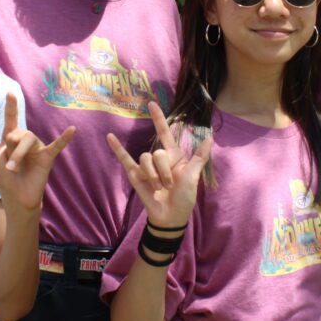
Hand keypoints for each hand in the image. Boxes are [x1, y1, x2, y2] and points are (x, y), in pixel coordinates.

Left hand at [0, 93, 74, 212]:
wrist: (18, 201)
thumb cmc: (6, 179)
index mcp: (12, 139)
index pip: (10, 120)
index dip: (10, 107)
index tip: (9, 92)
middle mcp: (25, 141)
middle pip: (17, 133)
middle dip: (10, 147)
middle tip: (8, 158)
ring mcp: (37, 148)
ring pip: (29, 139)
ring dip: (18, 154)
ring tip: (13, 168)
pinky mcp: (47, 158)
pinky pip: (57, 145)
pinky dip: (64, 138)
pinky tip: (72, 129)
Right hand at [105, 101, 211, 228]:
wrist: (171, 216)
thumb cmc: (184, 197)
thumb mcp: (193, 176)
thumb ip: (199, 157)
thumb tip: (210, 137)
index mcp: (173, 156)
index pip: (164, 132)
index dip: (158, 118)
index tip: (152, 104)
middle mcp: (158, 158)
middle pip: (157, 153)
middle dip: (163, 171)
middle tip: (169, 186)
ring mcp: (146, 166)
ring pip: (145, 159)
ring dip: (153, 176)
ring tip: (158, 189)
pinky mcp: (135, 175)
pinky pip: (125, 159)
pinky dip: (117, 148)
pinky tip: (110, 137)